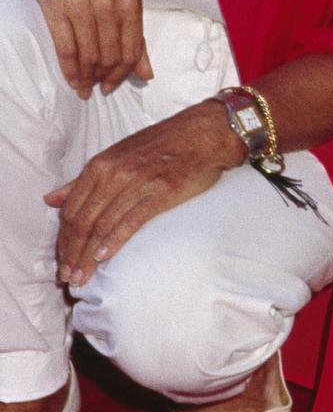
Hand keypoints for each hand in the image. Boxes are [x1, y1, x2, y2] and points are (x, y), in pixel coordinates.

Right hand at [3, 0, 150, 95]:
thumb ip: (134, 36)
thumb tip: (148, 75)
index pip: (131, 50)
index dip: (122, 74)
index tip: (111, 87)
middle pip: (110, 55)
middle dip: (102, 78)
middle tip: (93, 89)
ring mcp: (84, 1)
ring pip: (89, 55)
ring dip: (85, 77)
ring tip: (81, 87)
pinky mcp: (57, 3)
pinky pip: (67, 47)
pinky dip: (69, 69)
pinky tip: (70, 79)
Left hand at [46, 103, 241, 287]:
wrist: (203, 134)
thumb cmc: (161, 145)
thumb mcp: (117, 156)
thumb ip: (84, 181)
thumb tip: (51, 199)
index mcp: (100, 165)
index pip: (71, 209)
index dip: (63, 239)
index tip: (62, 261)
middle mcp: (114, 173)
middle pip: (83, 221)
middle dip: (71, 253)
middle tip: (67, 278)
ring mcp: (137, 182)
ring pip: (103, 225)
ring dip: (88, 255)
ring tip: (82, 277)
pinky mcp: (161, 192)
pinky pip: (131, 220)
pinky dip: (114, 240)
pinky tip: (104, 257)